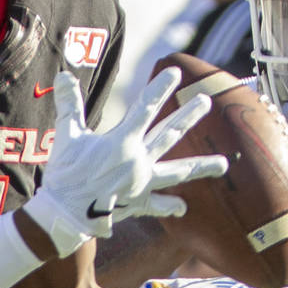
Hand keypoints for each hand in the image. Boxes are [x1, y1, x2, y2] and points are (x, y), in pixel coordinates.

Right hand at [23, 68, 228, 256]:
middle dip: (189, 116)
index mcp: (122, 141)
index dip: (160, 88)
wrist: (64, 215)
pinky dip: (170, 206)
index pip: (146, 107)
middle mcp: (138, 161)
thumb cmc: (64, 173)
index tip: (175, 72)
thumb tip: (63, 75)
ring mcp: (141, 183)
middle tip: (206, 101)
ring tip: (224, 164)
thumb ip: (69, 104)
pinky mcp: (137, 203)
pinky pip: (158, 205)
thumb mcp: (66, 134)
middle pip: (169, 134)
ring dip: (201, 167)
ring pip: (177, 172)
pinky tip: (184, 207)